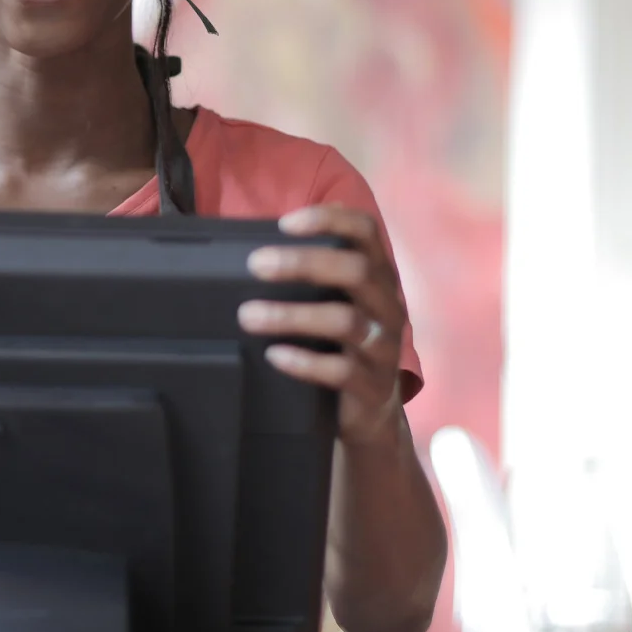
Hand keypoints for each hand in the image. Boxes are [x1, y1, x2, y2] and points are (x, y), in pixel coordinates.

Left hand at [237, 203, 407, 449]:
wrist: (369, 411)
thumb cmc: (338, 342)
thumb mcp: (332, 302)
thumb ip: (308, 275)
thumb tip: (243, 248)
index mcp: (377, 275)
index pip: (365, 231)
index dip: (330, 220)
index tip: (285, 223)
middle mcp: (387, 305)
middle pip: (355, 270)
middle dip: (303, 262)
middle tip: (255, 265)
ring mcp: (383, 347)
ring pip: (344, 321)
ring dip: (291, 315)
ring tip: (247, 315)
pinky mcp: (373, 386)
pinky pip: (341, 371)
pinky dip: (304, 362)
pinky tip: (273, 356)